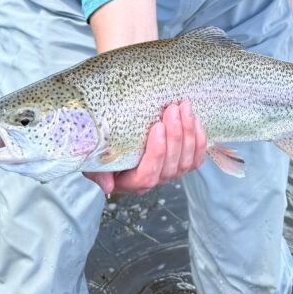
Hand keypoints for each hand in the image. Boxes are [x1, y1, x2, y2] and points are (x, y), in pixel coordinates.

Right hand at [83, 100, 205, 195]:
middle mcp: (154, 180)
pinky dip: (199, 140)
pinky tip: (196, 120)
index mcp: (132, 182)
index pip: (148, 175)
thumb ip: (97, 172)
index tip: (158, 127)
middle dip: (175, 135)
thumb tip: (106, 186)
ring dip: (188, 132)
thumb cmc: (104, 148)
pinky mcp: (183, 162)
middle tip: (173, 108)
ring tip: (184, 107)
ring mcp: (170, 172)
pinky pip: (197, 158)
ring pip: (186, 160)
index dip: (157, 152)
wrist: (116, 137)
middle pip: (171, 165)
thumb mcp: (93, 159)